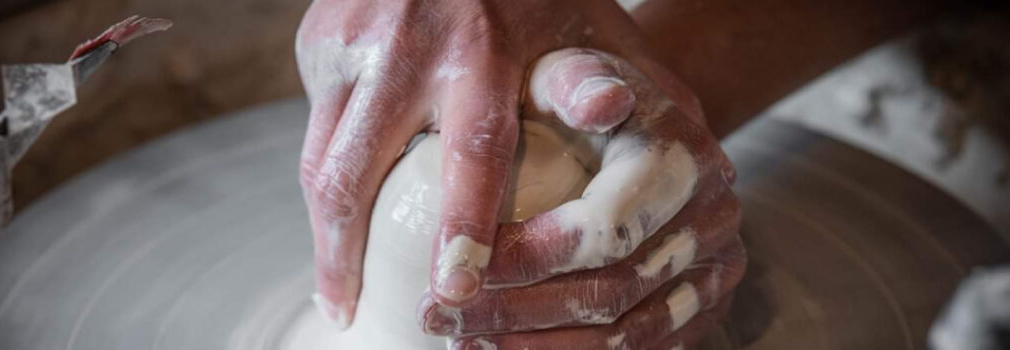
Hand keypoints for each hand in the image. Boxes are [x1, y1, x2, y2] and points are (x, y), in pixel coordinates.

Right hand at [295, 0, 706, 326]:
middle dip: (343, 254)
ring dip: (322, 231)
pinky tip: (339, 208)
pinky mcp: (317, 38)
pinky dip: (327, 171)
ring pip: (320, 158)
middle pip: (352, 172)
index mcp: (487, 49)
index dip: (462, 227)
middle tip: (347, 311)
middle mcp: (408, 46)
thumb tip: (693, 165)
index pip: (472, 153)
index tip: (454, 291)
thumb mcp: (597, 29)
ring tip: (334, 287)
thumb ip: (636, 90)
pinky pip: (317, 124)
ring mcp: (349, 41)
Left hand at [418, 49, 744, 349]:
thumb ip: (575, 81)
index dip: (524, 261)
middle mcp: (713, 215)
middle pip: (611, 291)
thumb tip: (604, 103)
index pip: (603, 230)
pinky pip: (642, 347)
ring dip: (539, 348)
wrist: (641, 126)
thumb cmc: (579, 97)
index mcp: (683, 157)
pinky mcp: (705, 303)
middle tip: (438, 319)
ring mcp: (716, 265)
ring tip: (464, 341)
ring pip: (627, 334)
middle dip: (516, 313)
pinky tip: (510, 347)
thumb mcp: (568, 73)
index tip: (450, 277)